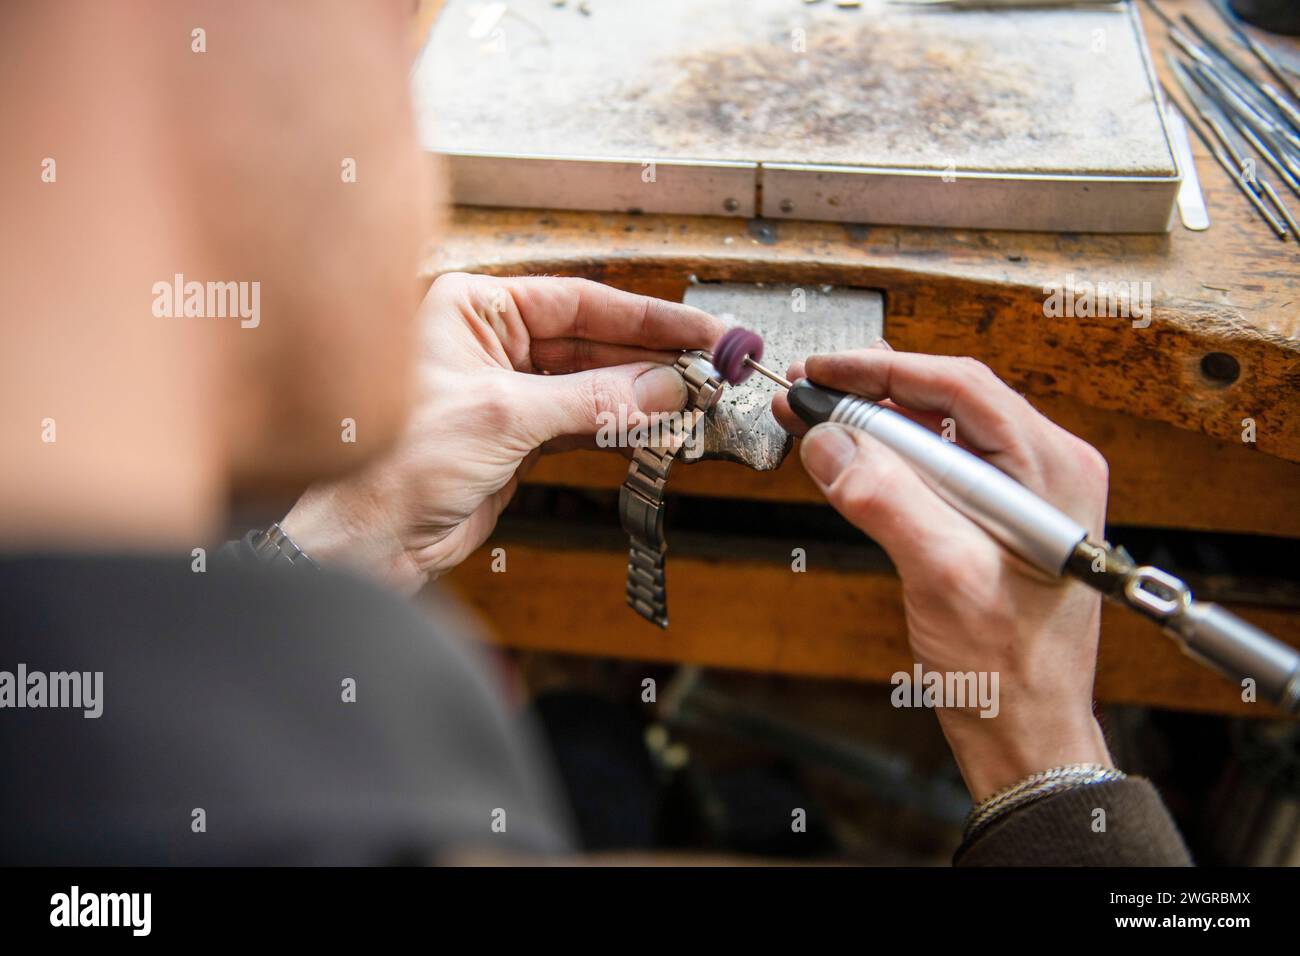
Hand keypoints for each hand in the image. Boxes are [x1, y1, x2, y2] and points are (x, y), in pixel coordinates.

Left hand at [283, 273, 722, 591]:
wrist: (368, 539)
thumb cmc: (397, 461)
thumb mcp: (504, 416)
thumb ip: (592, 401)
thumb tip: (663, 387)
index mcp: (474, 310)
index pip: (577, 301)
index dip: (644, 318)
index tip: (697, 330)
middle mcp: (492, 344)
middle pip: (591, 343)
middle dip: (650, 359)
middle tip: (709, 370)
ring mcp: (509, 394)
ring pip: (593, 386)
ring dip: (642, 396)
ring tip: (694, 399)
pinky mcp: (519, 440)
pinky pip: (584, 424)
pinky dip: (621, 429)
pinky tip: (657, 427)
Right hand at [773, 344, 1112, 801]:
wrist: (1026, 733)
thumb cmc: (1010, 670)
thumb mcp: (944, 577)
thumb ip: (886, 500)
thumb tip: (829, 442)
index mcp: (1053, 469)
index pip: (960, 387)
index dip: (882, 372)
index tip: (822, 372)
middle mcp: (1045, 470)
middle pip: (947, 401)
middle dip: (869, 394)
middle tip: (805, 394)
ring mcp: (1022, 494)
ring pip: (936, 433)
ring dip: (872, 426)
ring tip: (814, 423)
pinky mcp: (996, 519)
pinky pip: (935, 469)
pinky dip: (886, 461)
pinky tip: (848, 463)